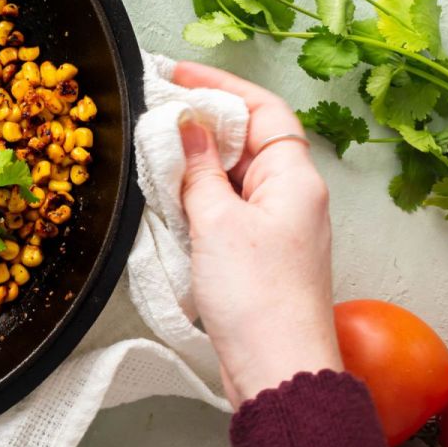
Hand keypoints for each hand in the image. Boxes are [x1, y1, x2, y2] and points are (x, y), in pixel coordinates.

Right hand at [173, 61, 343, 408]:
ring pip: (232, 176)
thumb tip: (185, 126)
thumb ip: (199, 169)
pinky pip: (225, 209)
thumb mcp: (218, 222)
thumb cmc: (260, 300)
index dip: (219, 86)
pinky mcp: (258, 255)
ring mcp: (276, 227)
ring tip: (153, 153)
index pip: (261, 110)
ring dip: (195, 164)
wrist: (278, 372)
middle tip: (154, 111)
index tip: (176, 75)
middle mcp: (291, 197)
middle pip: (246, 140)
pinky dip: (197, 198)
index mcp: (294, 178)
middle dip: (201, 123)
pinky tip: (168, 200)